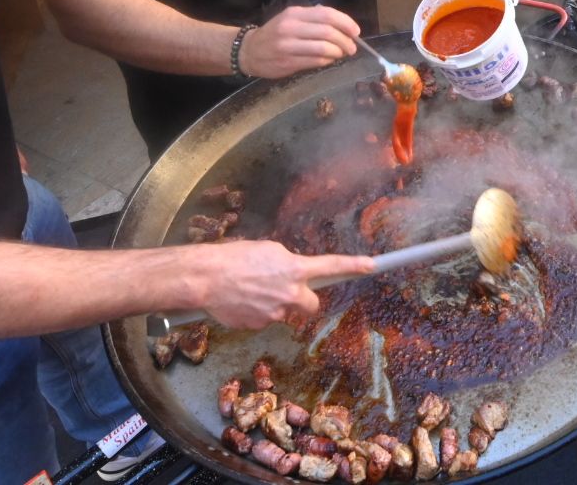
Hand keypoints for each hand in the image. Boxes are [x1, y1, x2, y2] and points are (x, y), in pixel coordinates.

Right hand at [197, 239, 375, 329]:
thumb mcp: (266, 251)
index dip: (353, 265)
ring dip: (273, 304)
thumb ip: (286, 262)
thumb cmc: (233, 258)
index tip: (372, 265)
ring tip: (249, 291)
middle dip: (302, 299)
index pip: (331, 265)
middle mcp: (290, 293)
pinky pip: (264, 319)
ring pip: (283, 311)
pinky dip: (256, 312)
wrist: (205, 278)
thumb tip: (292, 270)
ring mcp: (276, 312)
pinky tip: (241, 301)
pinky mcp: (259, 326)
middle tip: (284, 290)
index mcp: (294, 268)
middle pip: (310, 304)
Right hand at [243, 6, 359, 77]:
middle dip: (345, 41)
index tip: (356, 31)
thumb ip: (314, 20)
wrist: (249, 51)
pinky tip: (329, 60)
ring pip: (324, 48)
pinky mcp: (288, 62)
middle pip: (328, 32)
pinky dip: (327, 61)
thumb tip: (343, 27)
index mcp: (295, 13)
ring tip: (341, 54)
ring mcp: (288, 45)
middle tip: (352, 48)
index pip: (327, 14)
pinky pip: (316, 61)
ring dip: (338, 52)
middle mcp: (291, 27)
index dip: (346, 23)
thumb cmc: (275, 33)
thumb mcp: (291, 19)